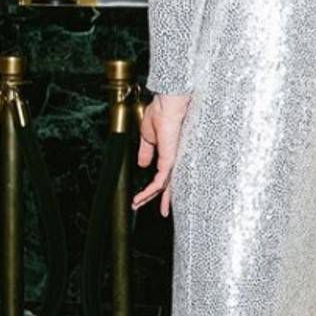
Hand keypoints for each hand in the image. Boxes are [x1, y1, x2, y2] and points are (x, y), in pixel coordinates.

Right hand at [132, 93, 190, 216]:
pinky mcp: (170, 157)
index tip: (146, 195)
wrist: (167, 103)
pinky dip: (152, 188)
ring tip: (141, 205)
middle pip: (169, 182)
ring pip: (165, 183)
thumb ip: (146, 151)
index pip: (164, 174)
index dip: (157, 186)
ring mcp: (173, 158)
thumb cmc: (161, 112)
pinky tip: (144, 195)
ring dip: (153, 196)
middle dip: (163, 199)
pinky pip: (161, 178)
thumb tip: (142, 165)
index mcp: (168, 152)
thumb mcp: (149, 136)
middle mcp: (174, 156)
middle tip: (161, 212)